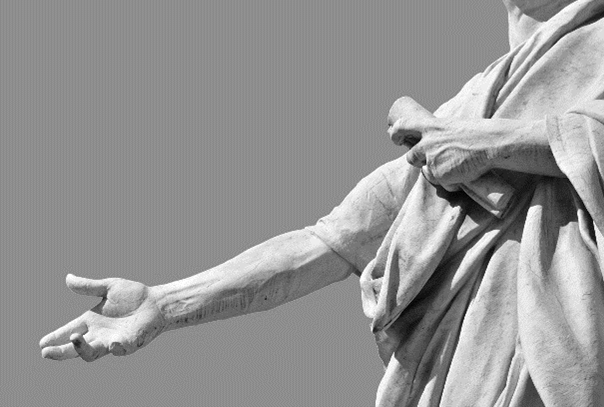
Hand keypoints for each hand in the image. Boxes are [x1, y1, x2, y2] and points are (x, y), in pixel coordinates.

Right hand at [40, 274, 165, 361]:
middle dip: (60, 351)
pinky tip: (113, 343)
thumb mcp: (108, 287)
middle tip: (46, 353)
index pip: (68, 331)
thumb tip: (67, 278)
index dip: (55, 337)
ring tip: (74, 338)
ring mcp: (113, 341)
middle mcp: (99, 334)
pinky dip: (115, 347)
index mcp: (91, 321)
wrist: (157, 302)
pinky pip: (119, 350)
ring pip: (92, 353)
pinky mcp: (129, 344)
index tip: (41, 343)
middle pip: (75, 348)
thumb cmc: (133, 295)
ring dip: (82, 349)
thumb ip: (89, 286)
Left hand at [388, 97, 495, 187]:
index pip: (404, 126)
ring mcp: (431, 160)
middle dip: (418, 160)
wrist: (491, 144)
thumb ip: (439, 135)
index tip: (394, 138)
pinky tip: (463, 174)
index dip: (396, 132)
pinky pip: (441, 183)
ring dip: (436, 172)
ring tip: (457, 164)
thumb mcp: (453, 127)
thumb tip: (432, 144)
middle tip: (433, 160)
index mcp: (431, 127)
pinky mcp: (439, 175)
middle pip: (410, 157)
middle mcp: (426, 144)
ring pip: (426, 172)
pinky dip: (450, 182)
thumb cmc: (476, 134)